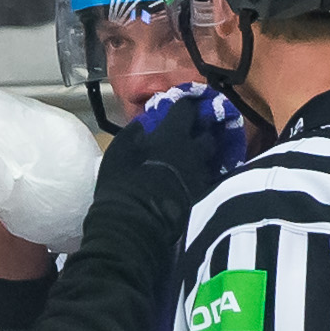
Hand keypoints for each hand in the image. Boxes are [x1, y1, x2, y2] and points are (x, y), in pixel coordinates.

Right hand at [92, 83, 250, 251]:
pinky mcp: (203, 195)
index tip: (181, 106)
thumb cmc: (123, 185)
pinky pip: (208, 178)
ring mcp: (201, 174)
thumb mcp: (118, 153)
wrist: (137, 225)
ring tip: (197, 155)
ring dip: (205, 152)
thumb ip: (132, 135)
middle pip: (207, 133)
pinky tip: (195, 177)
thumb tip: (142, 125)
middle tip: (195, 131)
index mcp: (172, 135)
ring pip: (211, 156)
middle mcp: (192, 151)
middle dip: (202, 129)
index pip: (185, 110)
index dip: (184, 106)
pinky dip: (203, 174)